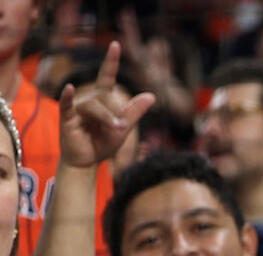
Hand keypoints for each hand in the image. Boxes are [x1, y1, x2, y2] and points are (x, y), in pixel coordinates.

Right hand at [57, 41, 154, 168]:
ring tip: (115, 129)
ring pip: (95, 105)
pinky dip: (69, 97)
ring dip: (108, 118)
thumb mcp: (124, 128)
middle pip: (106, 97)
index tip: (115, 44)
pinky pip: (68, 105)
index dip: (111, 61)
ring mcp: (77, 106)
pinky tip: (69, 88)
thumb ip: (135, 112)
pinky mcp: (67, 117)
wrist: (88, 160)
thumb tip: (152, 95)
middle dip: (116, 114)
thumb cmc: (103, 142)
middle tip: (119, 128)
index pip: (107, 75)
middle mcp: (89, 98)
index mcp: (103, 98)